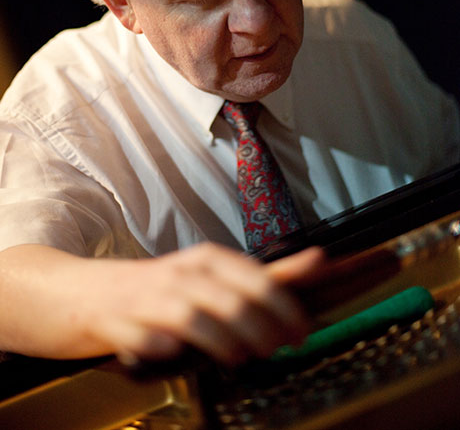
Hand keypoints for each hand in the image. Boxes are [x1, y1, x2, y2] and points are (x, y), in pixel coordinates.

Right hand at [84, 243, 326, 365]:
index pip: (257, 280)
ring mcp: (149, 298)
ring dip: (224, 345)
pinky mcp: (120, 323)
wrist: (89, 293)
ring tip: (239, 361)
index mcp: (207, 260)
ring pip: (195, 320)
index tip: (301, 333)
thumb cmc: (161, 287)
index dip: (286, 309)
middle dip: (262, 331)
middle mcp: (181, 274)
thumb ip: (270, 274)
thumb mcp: (217, 276)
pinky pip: (146, 340)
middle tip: (274, 351)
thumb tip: (322, 259)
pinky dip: (164, 351)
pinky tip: (175, 356)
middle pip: (232, 302)